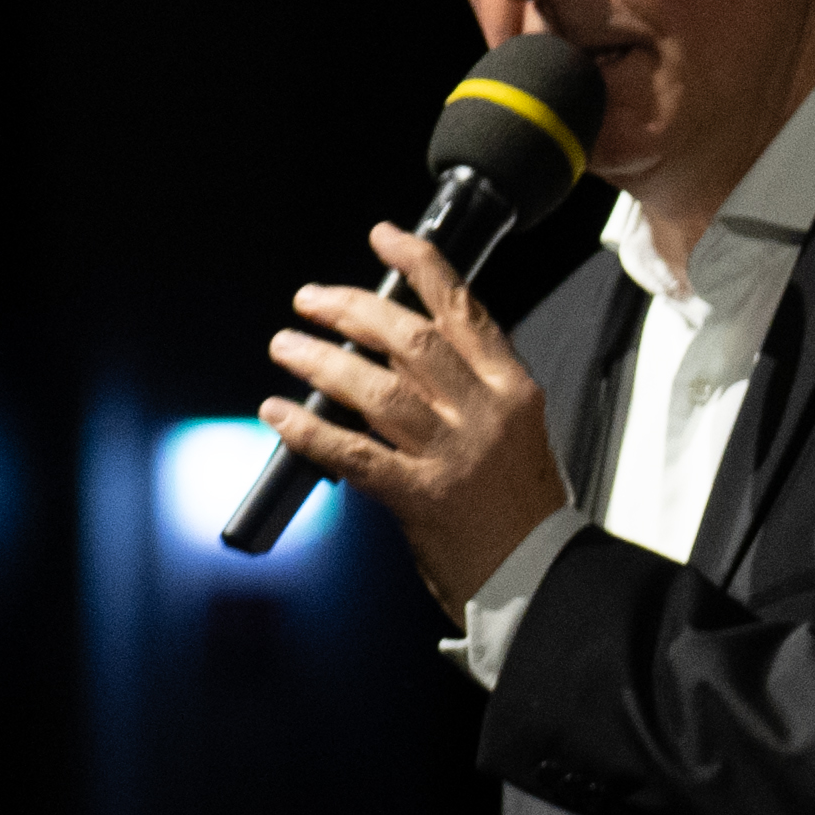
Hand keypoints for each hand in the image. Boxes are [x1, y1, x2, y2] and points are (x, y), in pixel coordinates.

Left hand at [269, 218, 569, 602]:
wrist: (537, 577)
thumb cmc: (519, 508)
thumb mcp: (512, 433)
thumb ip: (465, 391)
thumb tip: (391, 354)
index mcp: (512, 391)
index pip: (464, 312)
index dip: (421, 268)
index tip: (385, 238)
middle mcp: (484, 415)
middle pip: (411, 341)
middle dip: (352, 310)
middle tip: (311, 299)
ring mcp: (452, 456)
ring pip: (375, 389)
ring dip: (320, 361)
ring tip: (285, 345)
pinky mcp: (420, 497)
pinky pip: (353, 453)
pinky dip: (309, 430)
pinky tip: (278, 413)